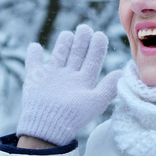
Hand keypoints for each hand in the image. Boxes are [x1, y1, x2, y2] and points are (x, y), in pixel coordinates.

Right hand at [16, 25, 121, 145]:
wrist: (48, 127)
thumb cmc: (72, 117)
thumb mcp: (95, 102)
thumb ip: (109, 87)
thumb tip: (123, 72)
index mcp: (83, 82)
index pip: (92, 60)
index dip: (96, 48)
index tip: (100, 34)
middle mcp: (68, 77)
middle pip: (76, 54)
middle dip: (81, 40)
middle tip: (85, 27)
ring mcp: (51, 77)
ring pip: (59, 55)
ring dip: (63, 44)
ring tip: (68, 33)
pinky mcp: (34, 78)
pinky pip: (33, 63)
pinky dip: (32, 54)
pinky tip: (35, 46)